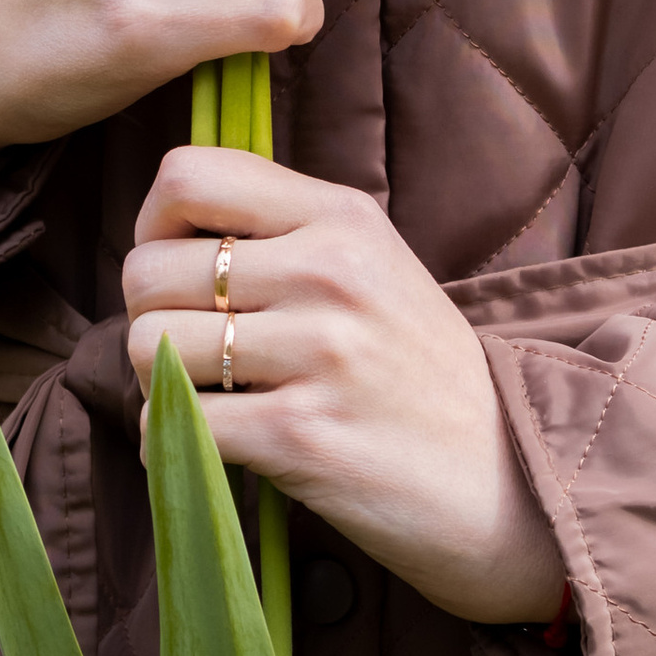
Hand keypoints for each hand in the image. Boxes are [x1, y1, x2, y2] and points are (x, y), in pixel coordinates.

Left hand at [121, 148, 567, 628]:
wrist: (507, 481)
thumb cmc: (420, 374)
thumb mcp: (374, 267)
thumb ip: (288, 232)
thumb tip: (170, 229)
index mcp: (341, 216)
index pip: (189, 175)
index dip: (153, 222)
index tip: (173, 265)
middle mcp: (328, 271)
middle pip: (149, 268)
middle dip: (148, 315)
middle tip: (191, 348)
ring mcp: (317, 352)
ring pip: (149, 343)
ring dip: (156, 381)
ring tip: (206, 396)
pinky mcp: (301, 436)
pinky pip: (174, 421)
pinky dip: (170, 440)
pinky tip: (213, 445)